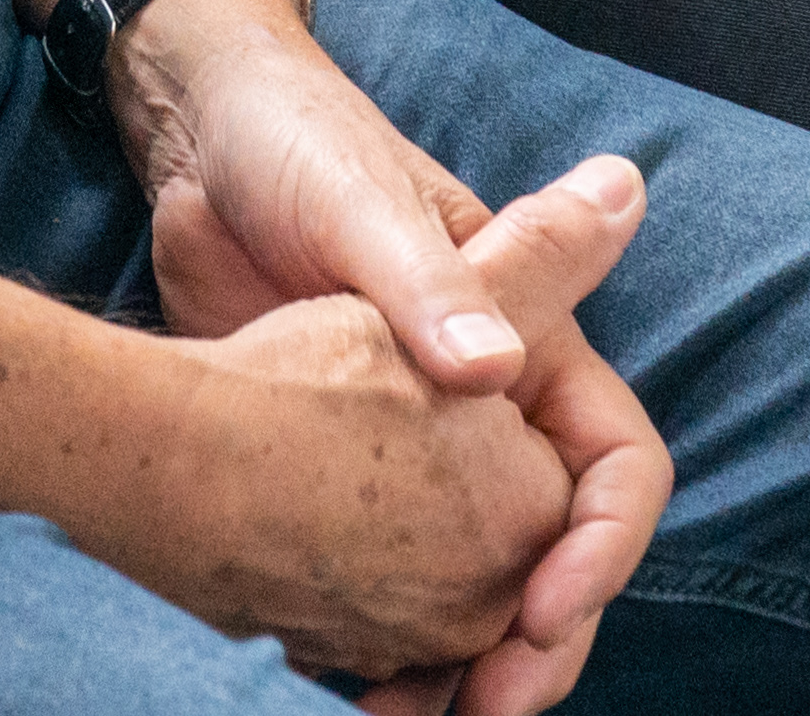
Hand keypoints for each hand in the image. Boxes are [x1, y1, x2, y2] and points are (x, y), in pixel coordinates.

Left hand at [136, 163, 668, 714]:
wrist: (194, 152)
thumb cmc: (297, 150)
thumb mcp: (362, 207)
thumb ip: (437, 287)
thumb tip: (501, 369)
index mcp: (532, 343)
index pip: (615, 465)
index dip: (601, 545)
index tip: (544, 608)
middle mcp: (491, 412)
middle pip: (554, 552)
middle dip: (536, 641)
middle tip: (487, 707)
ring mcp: (417, 456)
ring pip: (474, 592)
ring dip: (459, 666)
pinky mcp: (343, 483)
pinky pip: (389, 592)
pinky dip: (384, 649)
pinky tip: (344, 686)